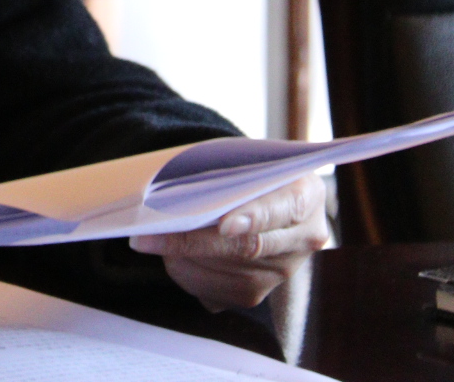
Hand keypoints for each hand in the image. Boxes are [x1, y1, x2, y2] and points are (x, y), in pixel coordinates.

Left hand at [130, 173, 329, 310]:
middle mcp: (303, 238)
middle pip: (248, 248)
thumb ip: (223, 174)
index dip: (254, 217)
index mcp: (306, 194)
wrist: (255, 195)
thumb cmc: (242, 170)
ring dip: (183, 260)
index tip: (224, 225)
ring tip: (150, 241)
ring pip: (228, 275)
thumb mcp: (240, 159)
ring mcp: (284, 271)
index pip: (284, 208)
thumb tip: (174, 192)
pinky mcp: (259, 294)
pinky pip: (218, 293)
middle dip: (193, 242)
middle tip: (147, 237)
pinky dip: (187, 275)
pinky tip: (169, 256)